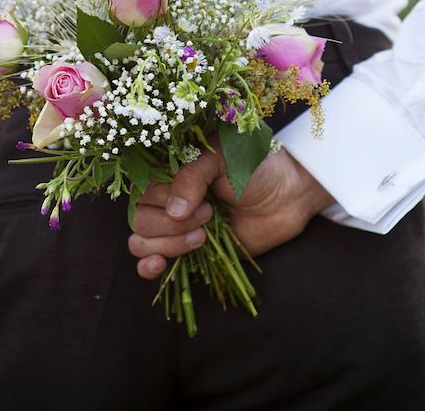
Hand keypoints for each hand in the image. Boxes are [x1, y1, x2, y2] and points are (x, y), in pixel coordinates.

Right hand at [128, 138, 334, 278]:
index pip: (142, 191)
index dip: (165, 200)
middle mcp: (163, 198)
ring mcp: (171, 226)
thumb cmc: (253, 168)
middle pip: (140, 220)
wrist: (284, 196)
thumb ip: (194, 176)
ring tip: (203, 236)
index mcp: (166, 170)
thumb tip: (175, 210)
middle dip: (173, 225)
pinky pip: (148, 262)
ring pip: (142, 242)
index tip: (201, 199)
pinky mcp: (183, 250)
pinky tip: (159, 265)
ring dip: (170, 244)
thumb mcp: (223, 158)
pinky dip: (148, 266)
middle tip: (209, 214)